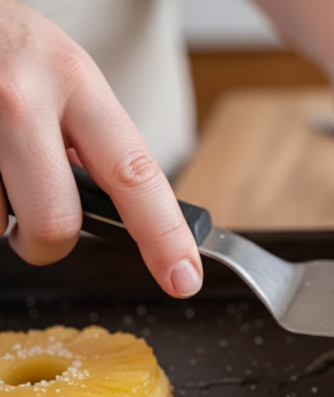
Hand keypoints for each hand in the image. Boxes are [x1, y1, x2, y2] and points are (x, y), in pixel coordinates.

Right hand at [0, 0, 201, 296]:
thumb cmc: (9, 51)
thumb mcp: (68, 77)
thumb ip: (95, 141)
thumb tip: (122, 212)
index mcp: (75, 83)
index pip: (135, 175)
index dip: (164, 236)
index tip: (185, 278)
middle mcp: (22, 100)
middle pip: (55, 222)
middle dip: (49, 243)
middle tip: (40, 228)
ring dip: (1, 211)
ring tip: (0, 164)